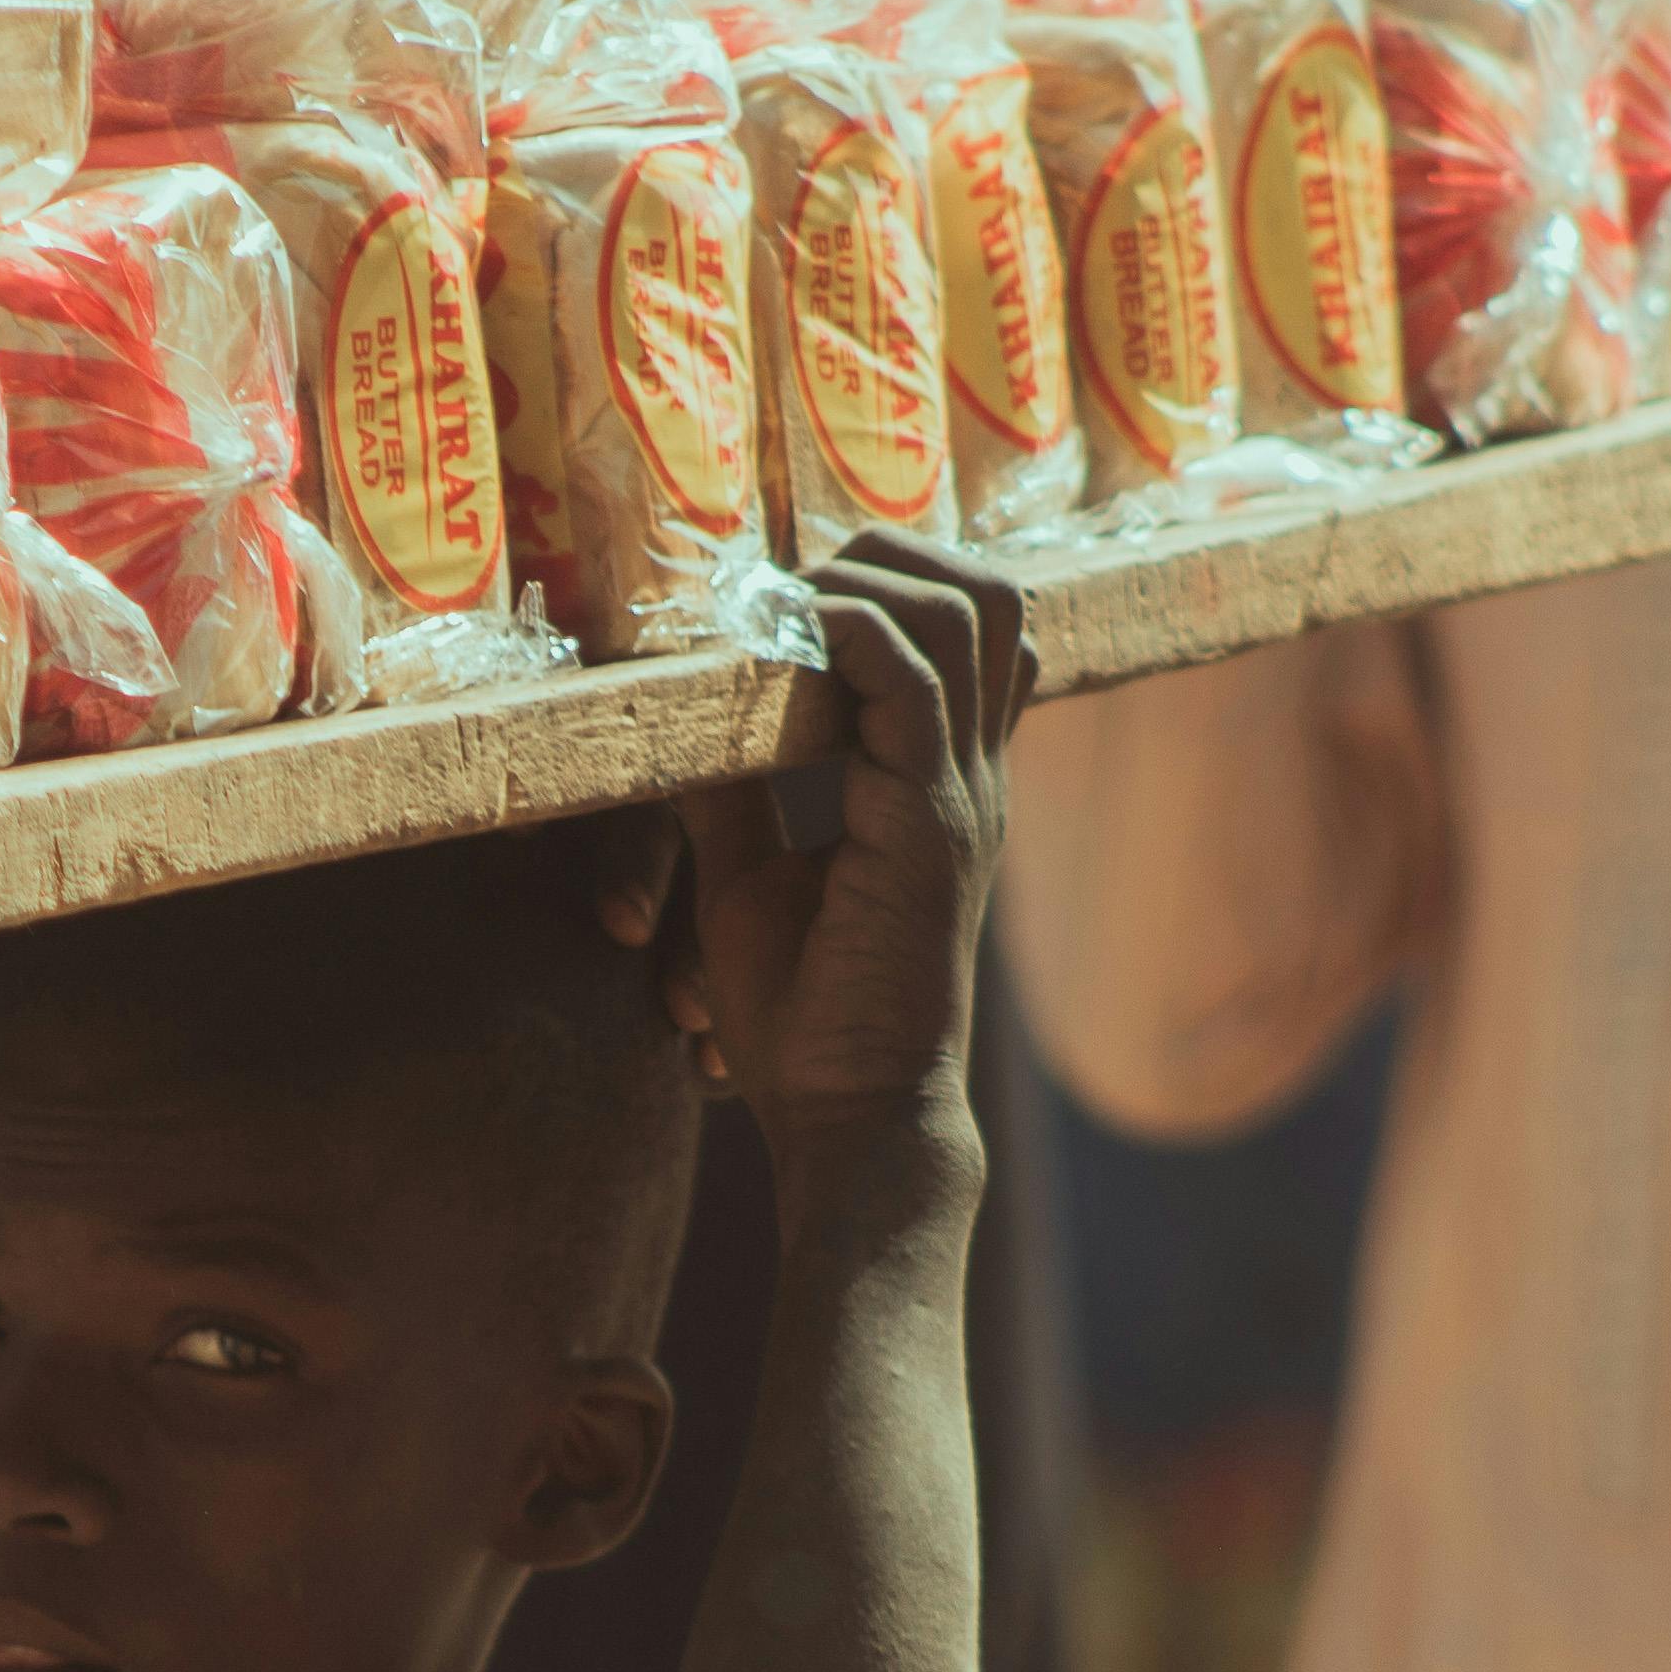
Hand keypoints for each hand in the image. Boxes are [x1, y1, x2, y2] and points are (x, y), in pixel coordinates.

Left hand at [598, 529, 1030, 1166]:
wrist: (855, 1118)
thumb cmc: (808, 1023)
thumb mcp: (750, 881)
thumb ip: (731, 794)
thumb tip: (679, 722)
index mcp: (943, 785)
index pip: (966, 635)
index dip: (886, 583)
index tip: (785, 589)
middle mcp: (971, 776)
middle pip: (990, 596)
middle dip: (892, 553)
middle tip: (793, 576)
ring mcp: (963, 794)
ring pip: (966, 614)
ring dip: (869, 580)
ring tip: (785, 602)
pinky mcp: (931, 822)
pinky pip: (912, 681)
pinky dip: (848, 634)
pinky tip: (784, 640)